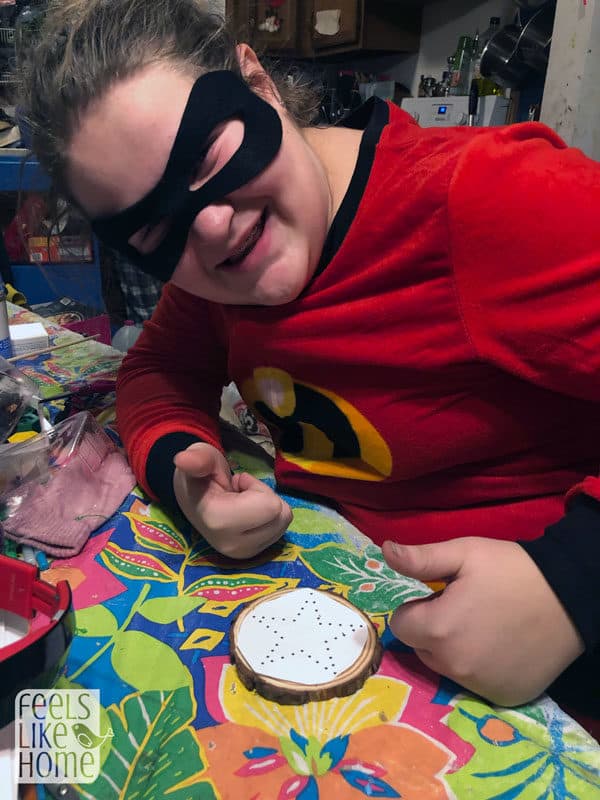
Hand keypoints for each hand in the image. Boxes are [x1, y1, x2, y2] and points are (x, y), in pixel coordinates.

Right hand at [173, 442, 291, 558]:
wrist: (191, 499)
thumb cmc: (200, 475)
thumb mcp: (201, 458)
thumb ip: (197, 459)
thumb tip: (182, 459)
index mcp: (219, 523)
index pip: (271, 506)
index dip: (256, 487)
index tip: (236, 485)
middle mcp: (232, 547)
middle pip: (281, 515)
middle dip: (265, 497)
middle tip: (240, 494)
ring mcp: (243, 554)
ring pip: (283, 523)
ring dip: (267, 507)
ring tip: (242, 503)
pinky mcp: (251, 555)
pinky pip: (280, 531)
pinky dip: (268, 519)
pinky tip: (246, 514)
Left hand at [382, 537, 584, 706]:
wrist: (570, 597)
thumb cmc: (511, 570)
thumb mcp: (464, 553)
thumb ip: (420, 559)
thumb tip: (384, 551)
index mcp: (437, 629)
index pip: (401, 624)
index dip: (418, 608)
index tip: (442, 596)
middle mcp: (453, 665)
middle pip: (421, 649)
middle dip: (433, 629)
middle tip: (465, 608)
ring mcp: (480, 685)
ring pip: (445, 667)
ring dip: (454, 649)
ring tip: (484, 625)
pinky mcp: (503, 697)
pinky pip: (474, 683)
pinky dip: (480, 668)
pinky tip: (500, 646)